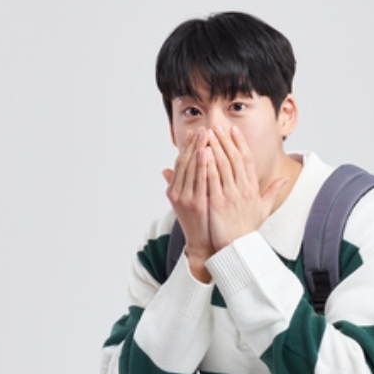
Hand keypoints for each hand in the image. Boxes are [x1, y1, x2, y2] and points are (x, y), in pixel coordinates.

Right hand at [162, 128, 214, 281]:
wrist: (203, 245)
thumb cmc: (198, 222)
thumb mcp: (183, 203)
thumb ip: (176, 185)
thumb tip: (165, 170)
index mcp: (174, 191)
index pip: (180, 163)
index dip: (187, 147)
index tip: (194, 133)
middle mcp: (177, 193)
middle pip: (185, 163)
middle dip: (193, 144)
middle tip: (202, 129)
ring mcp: (186, 198)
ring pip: (191, 169)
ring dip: (198, 150)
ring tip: (206, 135)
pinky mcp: (195, 204)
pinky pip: (200, 180)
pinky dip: (203, 165)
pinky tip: (208, 153)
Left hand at [203, 125, 288, 249]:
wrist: (238, 248)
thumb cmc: (248, 229)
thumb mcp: (264, 209)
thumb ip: (273, 191)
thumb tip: (285, 179)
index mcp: (252, 188)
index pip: (247, 159)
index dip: (240, 143)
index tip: (233, 130)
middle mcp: (243, 189)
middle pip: (234, 157)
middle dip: (225, 140)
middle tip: (217, 126)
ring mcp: (230, 195)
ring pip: (223, 165)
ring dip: (215, 147)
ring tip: (207, 134)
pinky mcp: (218, 202)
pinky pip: (212, 179)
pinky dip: (207, 164)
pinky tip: (202, 153)